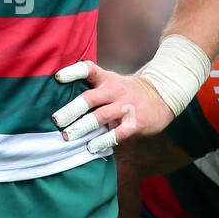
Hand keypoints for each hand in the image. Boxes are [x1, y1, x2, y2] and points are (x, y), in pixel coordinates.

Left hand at [53, 61, 174, 153]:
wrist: (162, 96)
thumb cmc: (128, 92)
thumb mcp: (112, 81)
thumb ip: (92, 86)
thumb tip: (61, 97)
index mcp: (107, 79)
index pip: (89, 70)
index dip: (73, 72)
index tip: (57, 78)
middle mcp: (115, 91)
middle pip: (89, 99)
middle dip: (71, 111)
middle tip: (56, 121)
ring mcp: (126, 107)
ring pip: (100, 117)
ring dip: (82, 128)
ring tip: (68, 136)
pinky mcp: (135, 123)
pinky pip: (117, 134)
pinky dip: (103, 141)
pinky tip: (91, 147)